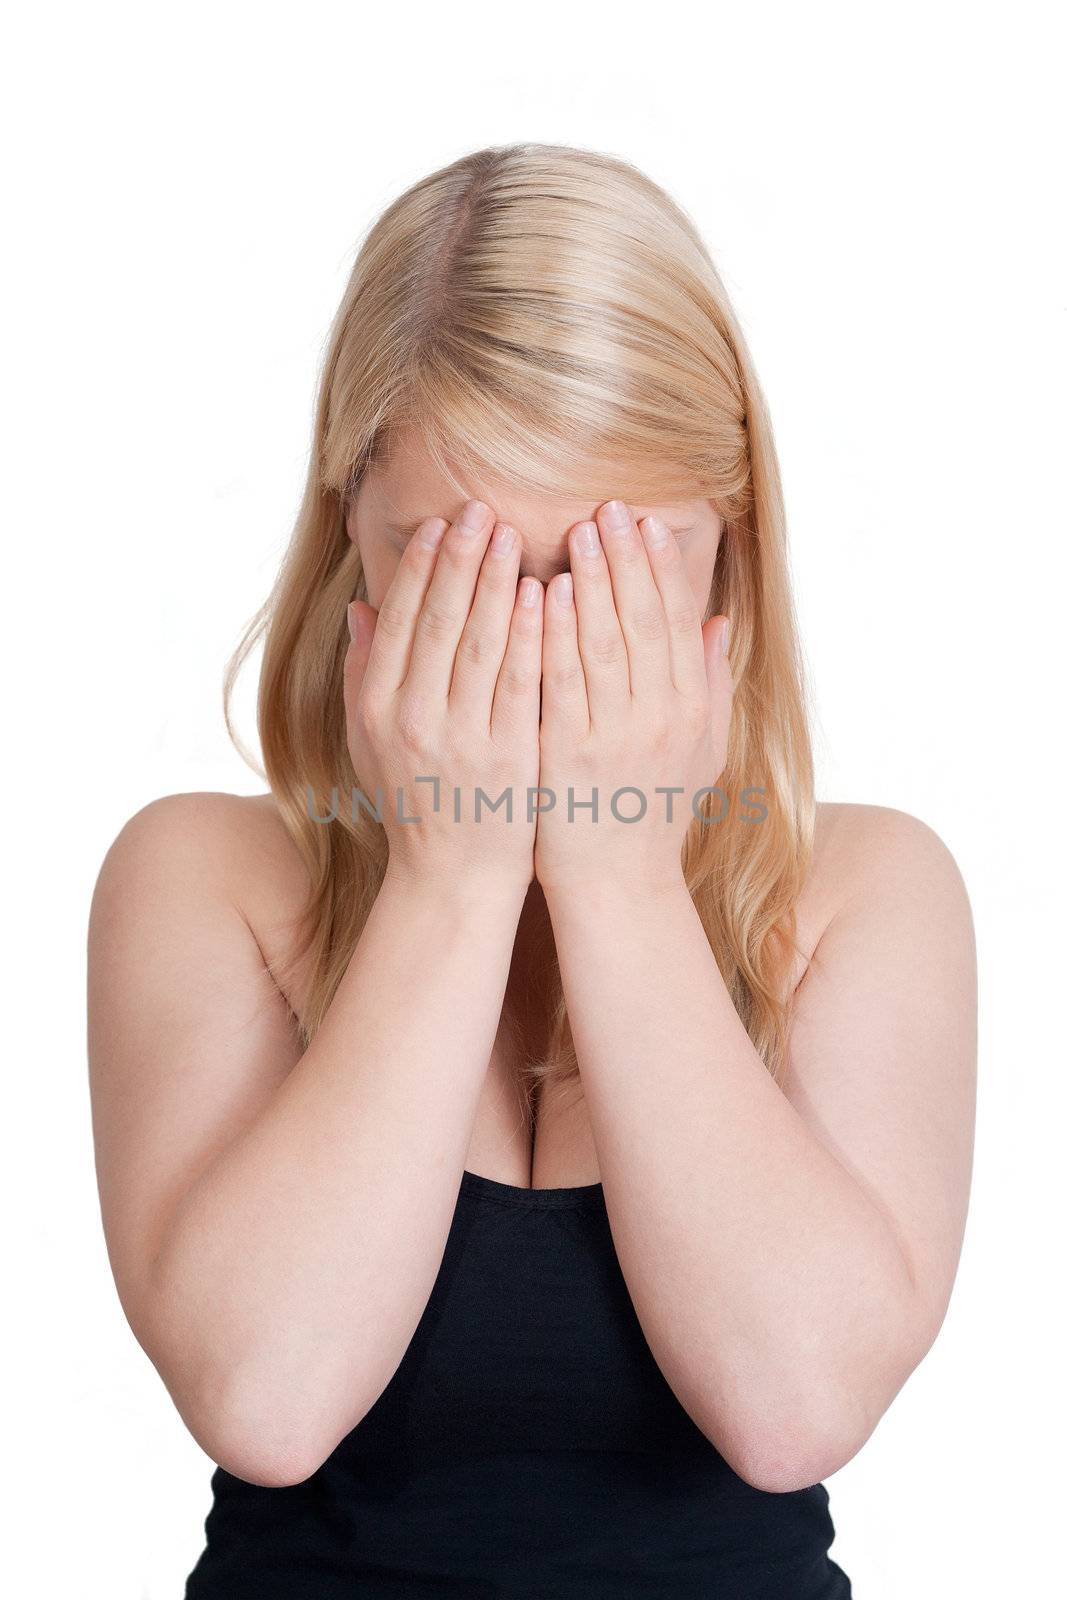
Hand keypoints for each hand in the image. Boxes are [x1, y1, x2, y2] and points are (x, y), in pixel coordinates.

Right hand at [345, 500, 543, 894]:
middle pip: (437, 621)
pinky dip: (529, 634)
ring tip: (510, 533)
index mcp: (377, 710)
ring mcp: (462, 738)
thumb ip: (364, 673)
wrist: (454, 877)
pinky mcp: (509, 755)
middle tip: (480, 508)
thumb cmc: (415, 800)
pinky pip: (519, 682)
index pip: (400, 621)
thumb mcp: (369, 742)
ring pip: (479, 643)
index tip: (441, 524)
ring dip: (495, 582)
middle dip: (459, 559)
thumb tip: (362, 606)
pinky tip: (542, 593)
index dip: (420, 567)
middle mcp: (413, 720)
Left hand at [533, 499, 732, 898]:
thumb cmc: (650, 811)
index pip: (680, 623)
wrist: (614, 884)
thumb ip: (709, 684)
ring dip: (595, 582)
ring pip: (607, 644)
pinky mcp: (569, 756)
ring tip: (580, 531)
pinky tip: (547, 593)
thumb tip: (718, 621)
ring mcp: (614, 737)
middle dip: (629, 559)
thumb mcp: (699, 751)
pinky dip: (556, 635)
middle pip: (646, 622)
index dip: (665, 569)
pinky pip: (562, 683)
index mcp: (691, 710)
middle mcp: (660, 719)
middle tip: (610, 507)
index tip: (649, 522)